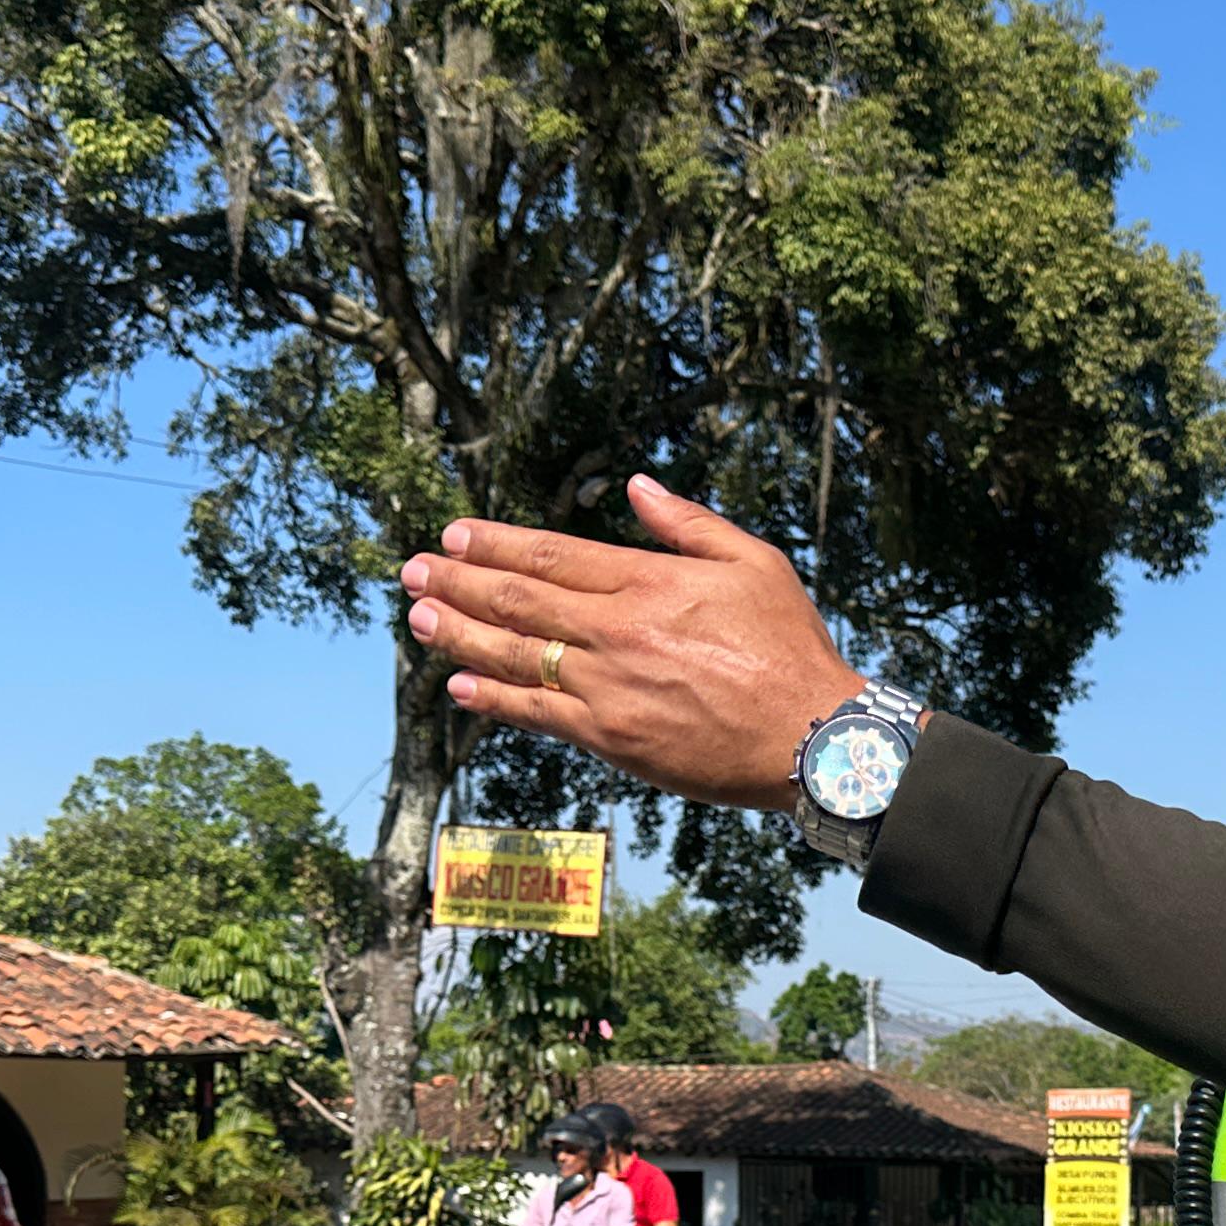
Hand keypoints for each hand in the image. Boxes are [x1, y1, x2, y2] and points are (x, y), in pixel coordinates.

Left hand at [401, 475, 863, 811]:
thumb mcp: (753, 562)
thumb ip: (687, 523)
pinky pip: (538, 714)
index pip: (552, 555)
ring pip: (517, 654)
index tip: (455, 535)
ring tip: (421, 618)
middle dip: (460, 582)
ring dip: (462, 634)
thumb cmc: (790, 648)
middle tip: (414, 571)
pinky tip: (461, 684)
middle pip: (520, 600)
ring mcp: (609, 688)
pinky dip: (495, 698)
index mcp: (648, 582)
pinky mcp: (612, 738)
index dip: (496, 544)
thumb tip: (636, 487)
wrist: (812, 737)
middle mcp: (618, 631)